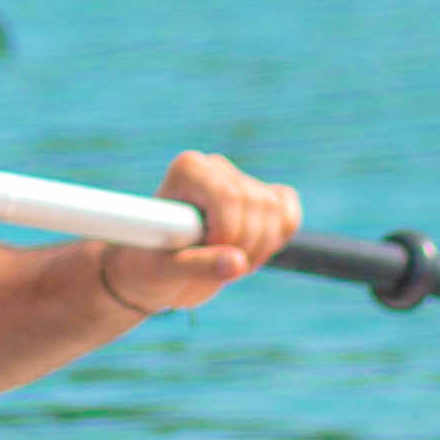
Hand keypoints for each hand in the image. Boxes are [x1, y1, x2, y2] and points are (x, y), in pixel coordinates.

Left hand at [89, 149, 293, 320]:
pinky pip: (288, 212)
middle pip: (257, 203)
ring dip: (260, 248)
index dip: (225, 234)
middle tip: (216, 268)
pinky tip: (250, 251)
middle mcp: (215, 167)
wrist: (158, 271)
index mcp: (187, 171)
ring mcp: (240, 180)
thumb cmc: (151, 267)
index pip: (228, 196)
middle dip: (244, 245)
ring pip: (276, 210)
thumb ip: (199, 266)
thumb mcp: (164, 272)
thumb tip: (238, 263)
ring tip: (229, 262)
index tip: (199, 255)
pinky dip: (278, 238)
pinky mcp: (260, 197)